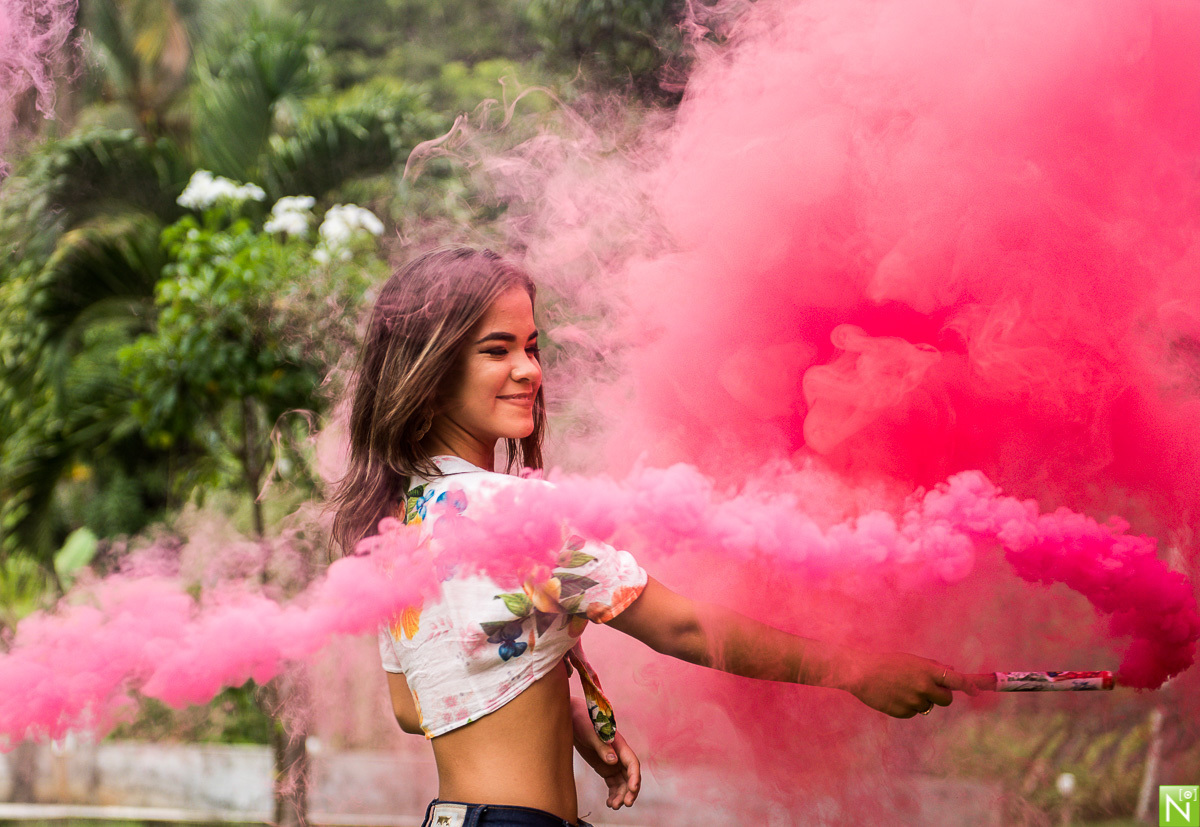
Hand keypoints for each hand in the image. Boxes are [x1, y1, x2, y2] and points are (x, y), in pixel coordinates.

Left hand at [570, 697, 640, 808]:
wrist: (572, 718)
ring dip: (621, 795)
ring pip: (622, 782)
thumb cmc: (583, 721)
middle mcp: (619, 754)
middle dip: (630, 790)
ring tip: (614, 806)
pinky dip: (613, 793)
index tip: (633, 789)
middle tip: (625, 804)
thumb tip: (613, 761)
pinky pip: (613, 783)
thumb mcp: (591, 734)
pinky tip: (609, 803)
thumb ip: (602, 747)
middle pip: (630, 775)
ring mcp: (612, 761)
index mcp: (619, 744)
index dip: (635, 777)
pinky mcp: (604, 766)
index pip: (632, 763)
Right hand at [835, 650, 978, 717]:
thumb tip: (951, 670)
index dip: (971, 686)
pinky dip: (907, 706)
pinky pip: (914, 712)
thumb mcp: (911, 660)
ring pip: (928, 706)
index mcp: (927, 670)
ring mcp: (914, 701)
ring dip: (920, 700)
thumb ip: (933, 666)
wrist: (860, 673)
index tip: (977, 691)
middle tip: (928, 688)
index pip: (957, 680)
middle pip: (946, 699)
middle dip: (941, 695)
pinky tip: (894, 696)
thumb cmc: (886, 663)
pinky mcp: (904, 712)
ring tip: (901, 689)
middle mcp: (924, 686)